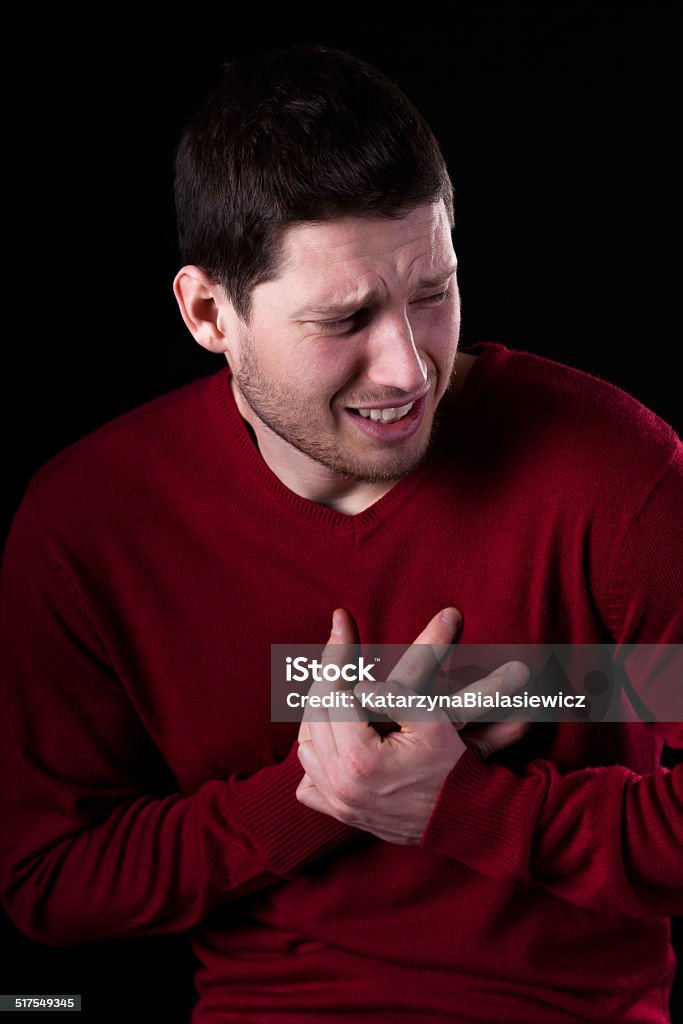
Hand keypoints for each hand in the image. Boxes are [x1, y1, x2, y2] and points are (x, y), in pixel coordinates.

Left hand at [296, 608, 529, 843]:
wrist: (466, 819)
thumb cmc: (454, 767)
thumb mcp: (434, 722)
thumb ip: (394, 695)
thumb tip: (361, 684)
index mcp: (361, 759)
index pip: (334, 697)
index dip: (343, 664)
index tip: (344, 631)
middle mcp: (342, 785)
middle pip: (314, 718)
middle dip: (327, 683)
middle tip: (337, 651)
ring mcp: (338, 804)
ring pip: (306, 749)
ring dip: (319, 718)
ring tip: (336, 691)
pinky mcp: (342, 815)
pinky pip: (308, 786)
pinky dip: (316, 760)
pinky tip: (332, 739)